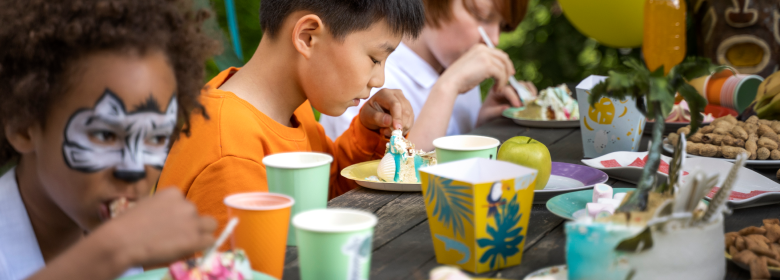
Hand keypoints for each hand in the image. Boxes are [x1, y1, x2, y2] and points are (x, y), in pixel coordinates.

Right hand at [97, 188, 215, 266]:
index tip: (167, 224)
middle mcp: (187, 204)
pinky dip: (202, 246)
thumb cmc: (126, 225)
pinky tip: (189, 249)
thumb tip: (171, 218)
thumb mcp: (147, 205)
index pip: (184, 203)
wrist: (122, 241)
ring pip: (209, 225)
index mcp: (173, 192)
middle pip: (197, 214)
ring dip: (200, 233)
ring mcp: (193, 221)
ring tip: (183, 243)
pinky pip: (210, 241)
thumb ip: (164, 208)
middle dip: (189, 223)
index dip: (178, 216)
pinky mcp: (196, 238)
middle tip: (175, 236)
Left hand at [359, 88, 413, 136]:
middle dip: (399, 125)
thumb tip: (389, 121)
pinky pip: (411, 121)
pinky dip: (404, 128)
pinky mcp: (409, 109)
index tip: (397, 128)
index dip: (397, 117)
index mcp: (385, 93)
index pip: (395, 104)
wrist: (374, 114)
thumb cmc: (369, 113)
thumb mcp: (367, 115)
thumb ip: (376, 117)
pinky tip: (393, 129)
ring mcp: (405, 101)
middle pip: (404, 111)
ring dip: (401, 128)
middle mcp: (397, 94)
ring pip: (409, 116)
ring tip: (387, 131)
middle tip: (388, 133)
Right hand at [439, 44, 515, 94]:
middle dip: (508, 68)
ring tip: (499, 88)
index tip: (507, 72)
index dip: (504, 63)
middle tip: (510, 79)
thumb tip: (495, 69)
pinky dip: (501, 83)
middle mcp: (483, 49)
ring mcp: (485, 56)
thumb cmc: (458, 80)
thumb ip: (482, 64)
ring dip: (504, 79)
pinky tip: (496, 90)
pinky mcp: (488, 65)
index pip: (497, 53)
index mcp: (478, 47)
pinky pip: (501, 75)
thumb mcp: (471, 67)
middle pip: (504, 58)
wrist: (449, 83)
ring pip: (504, 67)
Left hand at [476, 82, 536, 126]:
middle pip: (517, 84)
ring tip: (533, 100)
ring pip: (524, 85)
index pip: (507, 90)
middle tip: (528, 102)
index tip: (518, 106)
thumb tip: (508, 108)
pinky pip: (528, 90)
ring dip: (530, 91)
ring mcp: (513, 90)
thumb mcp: (488, 115)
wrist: (486, 117)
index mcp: (496, 90)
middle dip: (524, 92)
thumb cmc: (486, 115)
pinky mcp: (519, 94)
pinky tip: (534, 101)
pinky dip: (533, 94)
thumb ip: (497, 111)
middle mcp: (505, 87)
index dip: (513, 97)